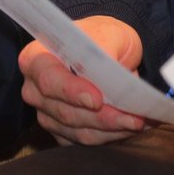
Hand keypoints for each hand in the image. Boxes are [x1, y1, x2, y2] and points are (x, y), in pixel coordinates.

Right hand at [20, 15, 147, 145]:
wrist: (106, 51)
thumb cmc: (102, 38)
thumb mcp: (109, 33)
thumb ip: (106, 49)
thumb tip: (110, 74)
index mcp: (36, 58)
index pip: (48, 79)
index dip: (71, 91)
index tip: (97, 100)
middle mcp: (35, 90)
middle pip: (65, 112)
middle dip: (102, 117)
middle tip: (134, 117)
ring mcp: (46, 113)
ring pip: (78, 130)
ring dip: (110, 129)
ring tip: (139, 122)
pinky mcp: (60, 131)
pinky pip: (84, 141)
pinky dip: (110, 136)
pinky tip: (129, 126)